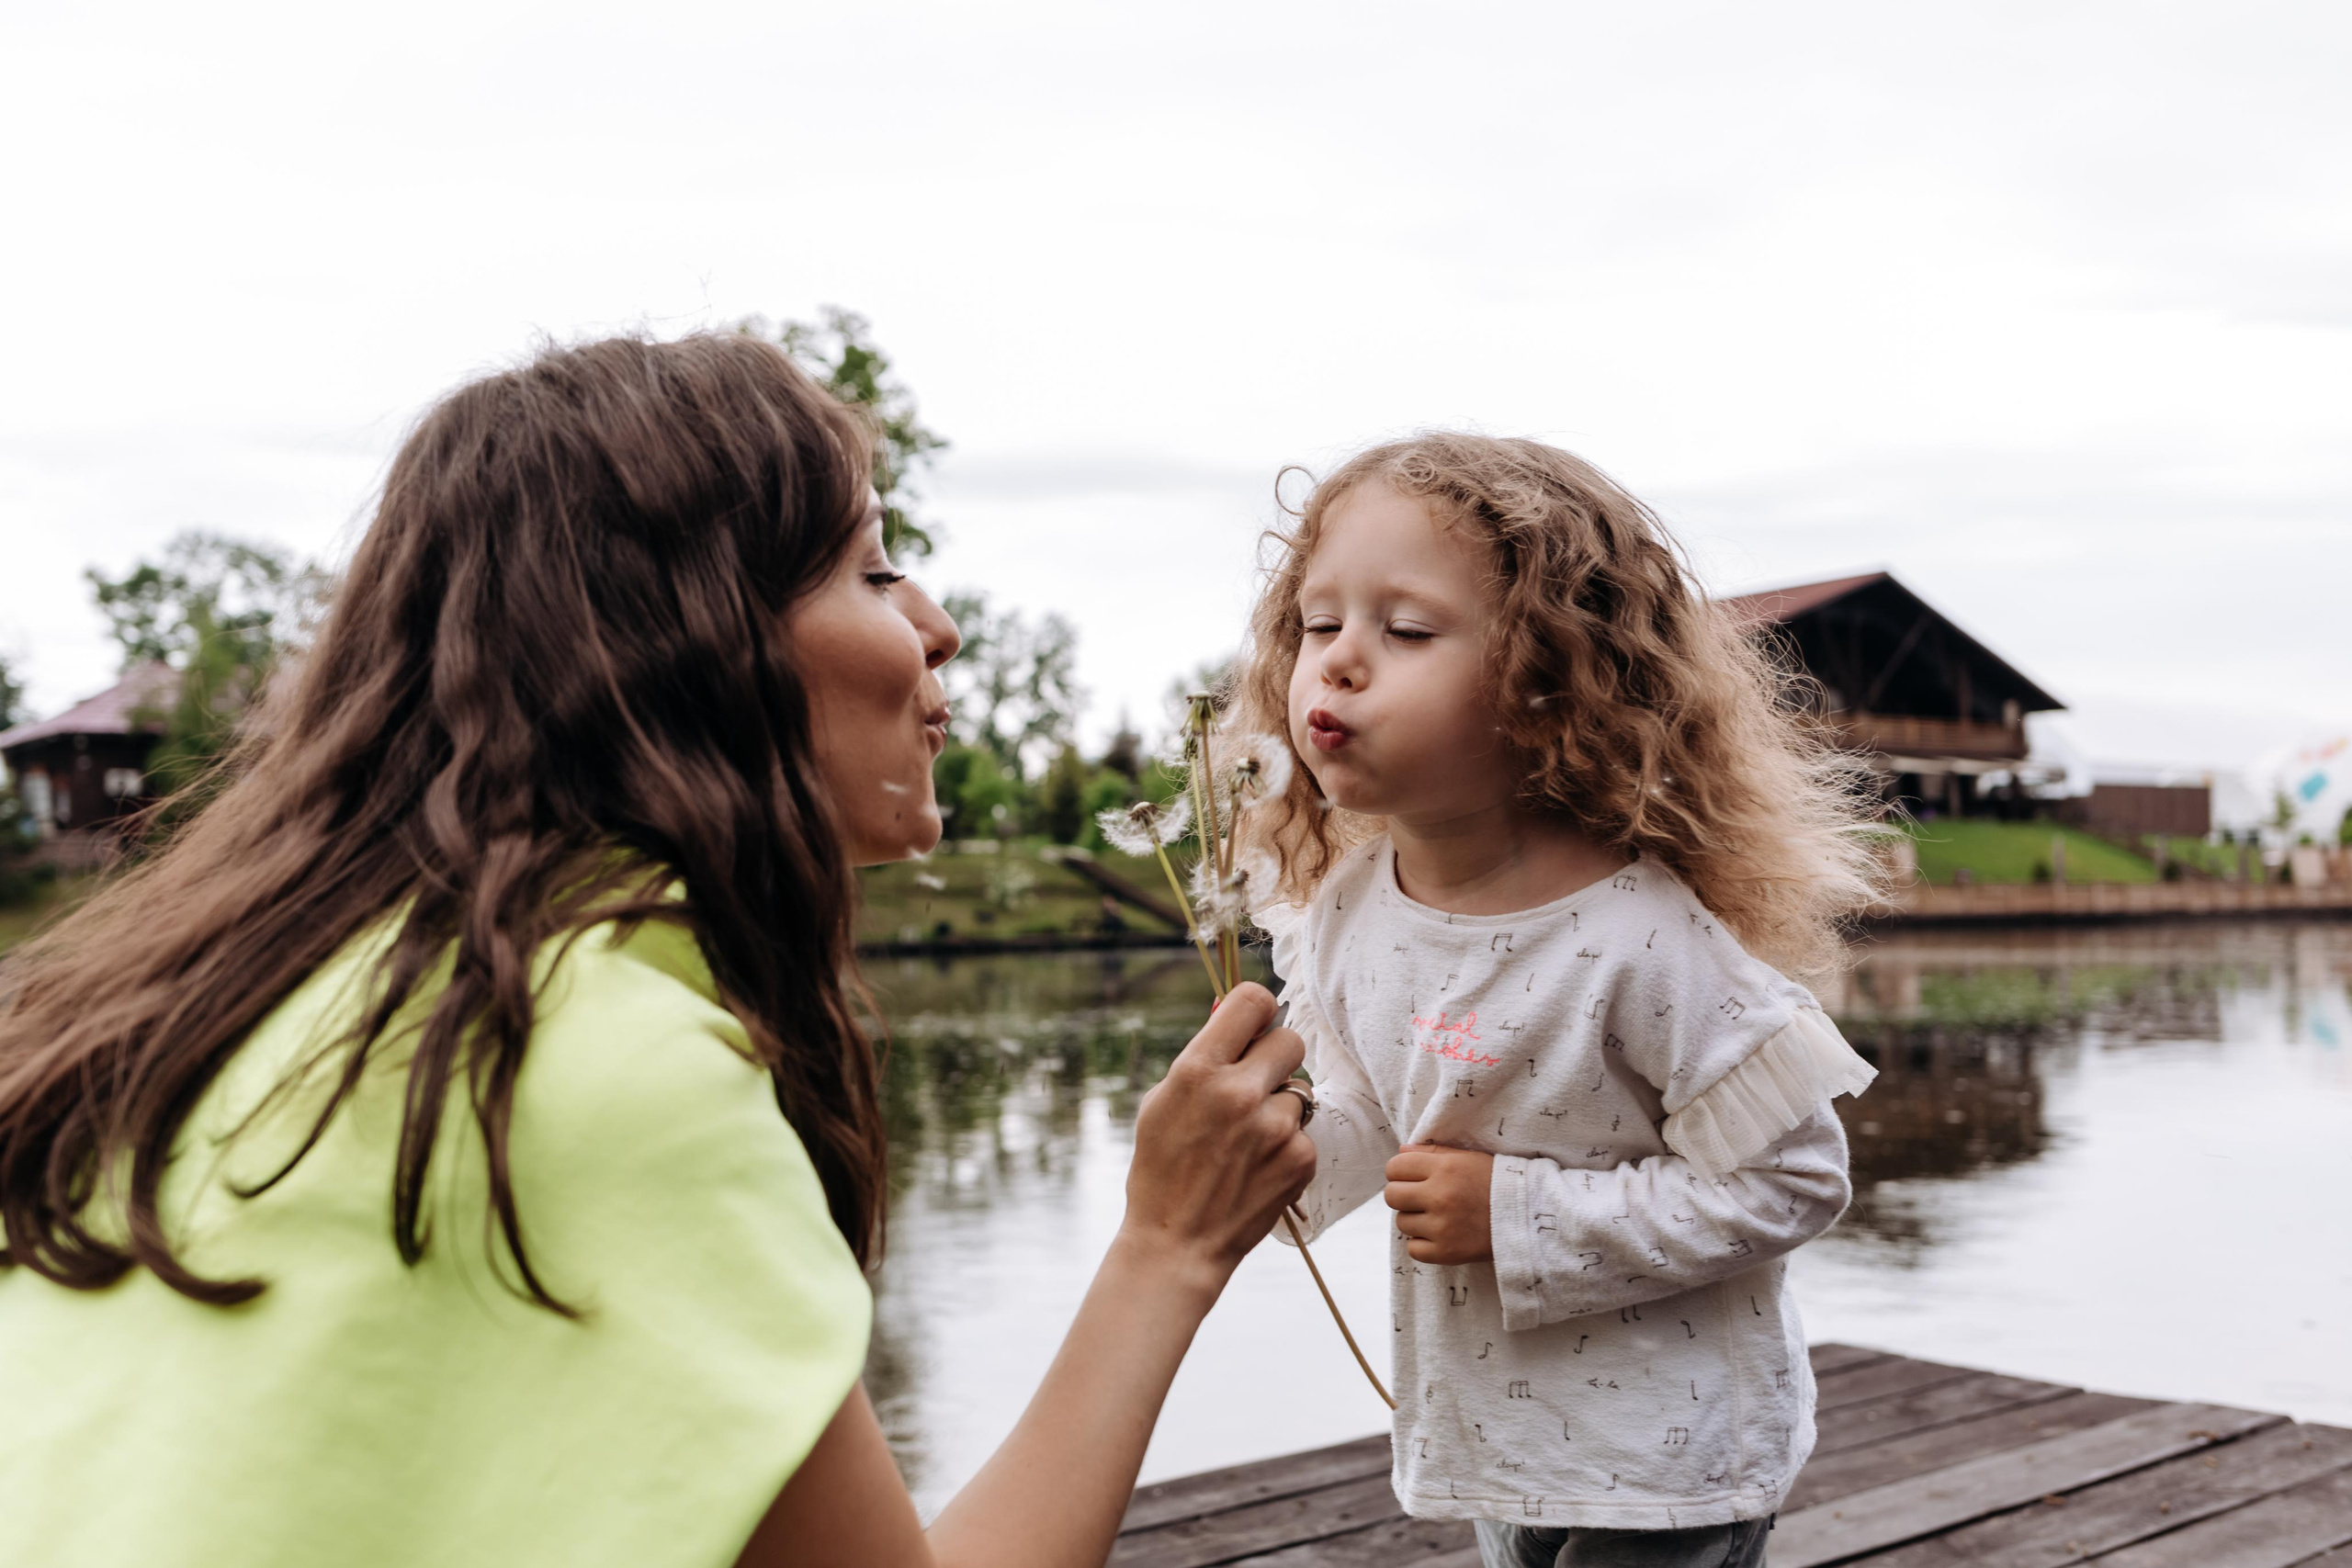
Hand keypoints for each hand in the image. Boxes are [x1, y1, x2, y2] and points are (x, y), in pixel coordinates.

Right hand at [1122, 983, 1316, 1294]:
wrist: (1177, 1242)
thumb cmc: (1161, 1168)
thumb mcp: (1161, 1102)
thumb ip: (1202, 1059)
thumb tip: (1237, 1020)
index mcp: (1198, 1070)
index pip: (1253, 1000)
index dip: (1256, 1009)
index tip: (1253, 1026)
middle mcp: (1239, 1093)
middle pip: (1290, 1038)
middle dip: (1275, 1056)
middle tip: (1255, 1082)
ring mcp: (1275, 1128)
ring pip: (1300, 1089)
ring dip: (1280, 1106)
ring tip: (1247, 1139)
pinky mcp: (1300, 1158)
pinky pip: (1304, 1130)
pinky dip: (1287, 1144)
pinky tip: (1257, 1166)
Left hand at [1384, 1143, 1495, 1264]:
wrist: (1530, 1218)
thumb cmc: (1498, 1183)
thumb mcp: (1469, 1158)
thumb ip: (1433, 1153)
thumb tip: (1400, 1151)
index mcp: (1445, 1168)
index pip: (1395, 1167)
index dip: (1401, 1173)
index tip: (1413, 1178)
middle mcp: (1440, 1196)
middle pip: (1392, 1196)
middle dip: (1404, 1196)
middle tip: (1423, 1199)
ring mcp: (1442, 1226)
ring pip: (1401, 1223)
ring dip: (1415, 1220)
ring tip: (1438, 1217)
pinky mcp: (1446, 1252)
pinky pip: (1413, 1249)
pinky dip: (1423, 1244)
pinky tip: (1441, 1235)